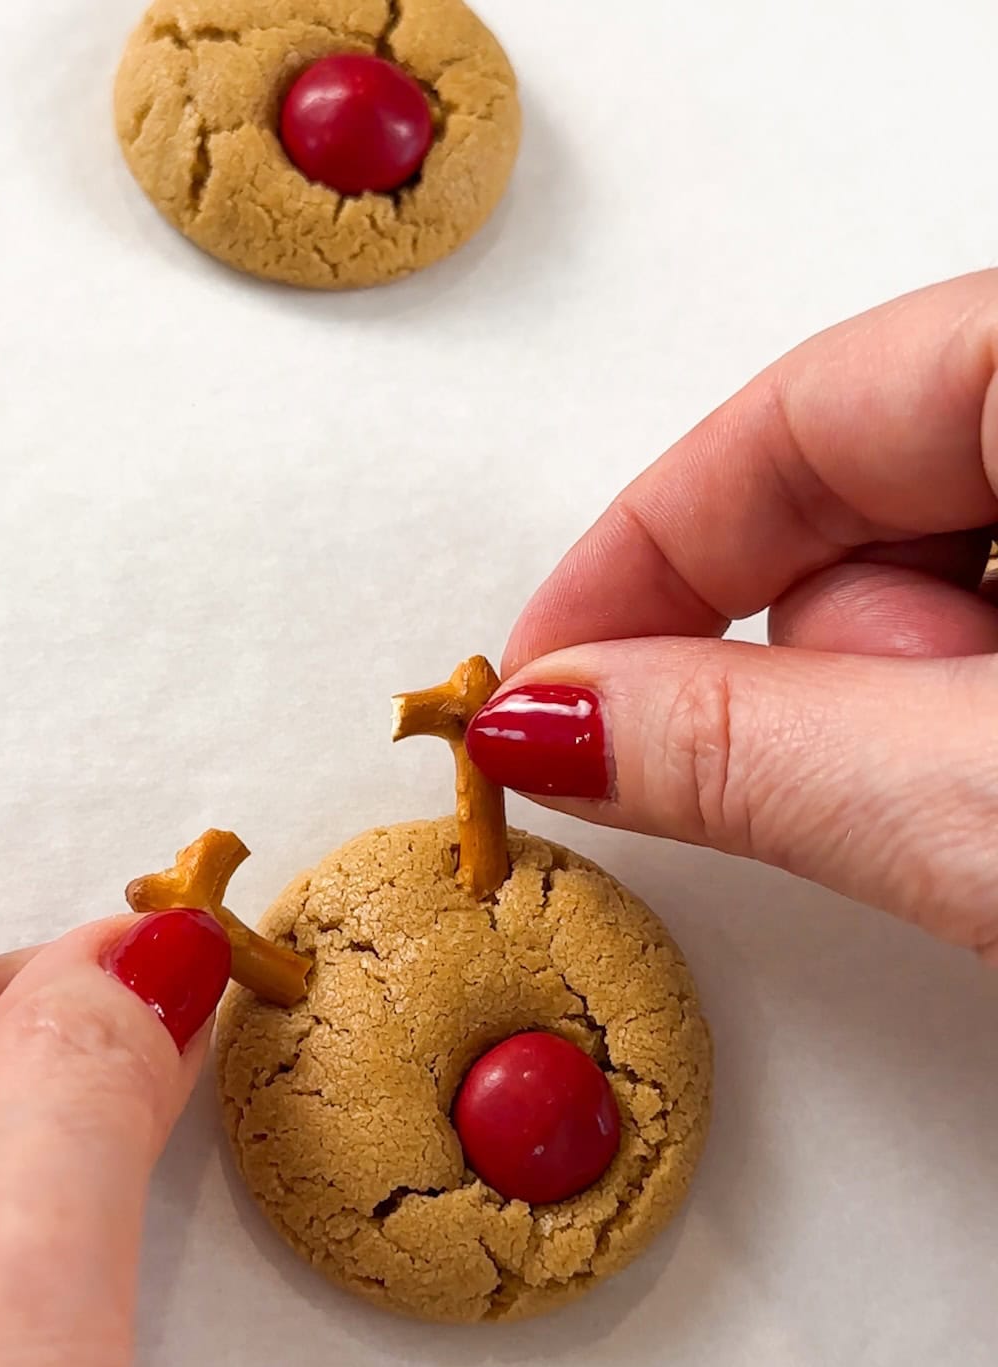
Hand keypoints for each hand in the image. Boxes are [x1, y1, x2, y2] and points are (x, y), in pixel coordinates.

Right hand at [466, 271, 997, 962]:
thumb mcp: (992, 801)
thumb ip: (757, 748)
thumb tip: (553, 724)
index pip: (799, 410)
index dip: (642, 553)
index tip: (540, 677)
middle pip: (873, 496)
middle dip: (813, 664)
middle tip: (821, 792)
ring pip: (956, 581)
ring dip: (918, 717)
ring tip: (987, 830)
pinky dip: (979, 724)